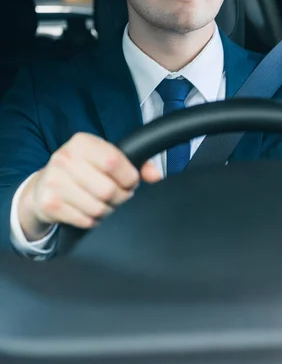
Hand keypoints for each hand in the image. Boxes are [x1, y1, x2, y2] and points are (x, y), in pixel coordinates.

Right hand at [18, 132, 160, 240]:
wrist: (44, 186)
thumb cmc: (83, 170)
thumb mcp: (105, 158)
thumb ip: (136, 164)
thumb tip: (156, 175)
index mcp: (82, 142)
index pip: (113, 161)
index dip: (128, 177)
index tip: (130, 182)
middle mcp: (64, 158)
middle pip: (107, 190)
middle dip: (120, 198)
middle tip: (117, 196)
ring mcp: (54, 181)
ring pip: (97, 208)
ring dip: (107, 211)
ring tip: (102, 203)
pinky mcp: (49, 204)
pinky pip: (84, 220)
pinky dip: (92, 220)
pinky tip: (87, 210)